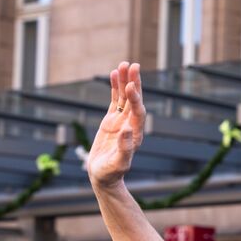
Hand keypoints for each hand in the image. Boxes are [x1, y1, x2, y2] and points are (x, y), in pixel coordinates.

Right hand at [87, 62, 145, 188]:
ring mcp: (121, 120)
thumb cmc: (111, 173)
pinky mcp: (112, 120)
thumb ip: (124, 148)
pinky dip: (115, 88)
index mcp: (135, 133)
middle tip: (134, 65)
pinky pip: (115, 100)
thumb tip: (127, 129)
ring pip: (124, 97)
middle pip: (134, 100)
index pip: (137, 112)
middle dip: (134, 83)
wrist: (103, 176)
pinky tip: (114, 74)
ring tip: (124, 64)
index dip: (135, 99)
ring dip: (125, 81)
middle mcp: (131, 124)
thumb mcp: (119, 163)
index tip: (131, 86)